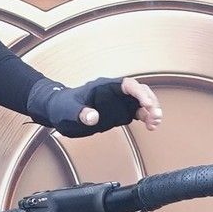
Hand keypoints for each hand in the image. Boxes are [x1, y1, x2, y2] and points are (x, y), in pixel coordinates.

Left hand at [34, 75, 167, 135]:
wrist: (58, 112)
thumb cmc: (62, 106)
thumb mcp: (68, 111)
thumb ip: (81, 113)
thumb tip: (94, 118)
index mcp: (104, 87)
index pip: (127, 85)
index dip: (139, 93)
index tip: (147, 104)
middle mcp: (115, 93)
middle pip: (139, 91)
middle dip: (150, 101)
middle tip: (154, 116)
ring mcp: (118, 103)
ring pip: (142, 102)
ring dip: (151, 110)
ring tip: (154, 123)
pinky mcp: (119, 113)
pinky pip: (138, 113)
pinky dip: (146, 118)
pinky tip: (151, 126)